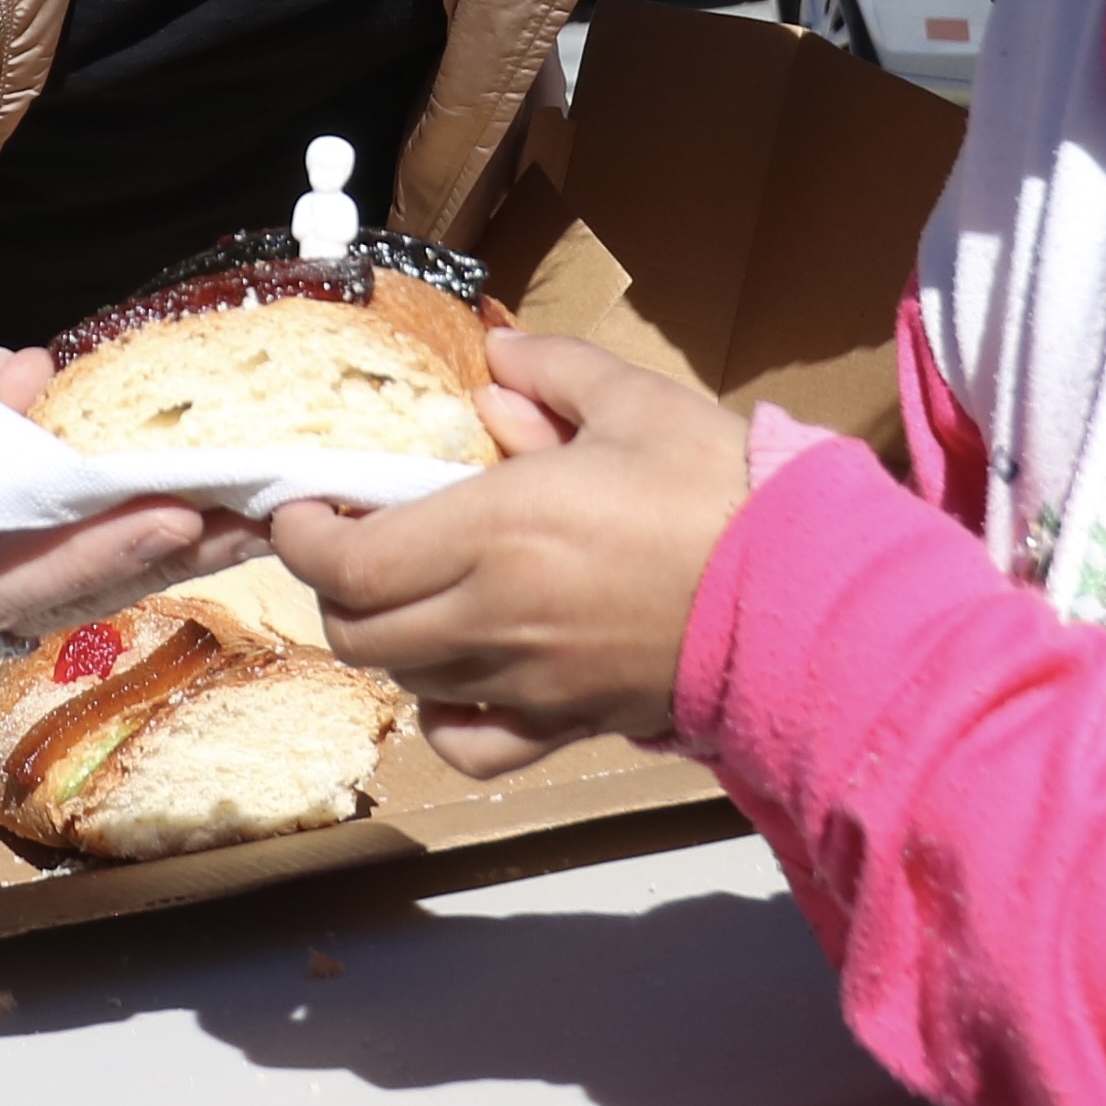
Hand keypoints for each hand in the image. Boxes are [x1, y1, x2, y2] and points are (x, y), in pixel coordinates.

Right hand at [0, 291, 261, 682]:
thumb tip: (39, 385)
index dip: (85, 552)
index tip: (176, 513)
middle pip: (39, 605)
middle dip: (153, 556)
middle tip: (258, 509)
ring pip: (62, 609)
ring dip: (162, 561)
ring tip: (261, 511)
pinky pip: (59, 595)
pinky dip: (132, 556)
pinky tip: (213, 519)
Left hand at [268, 330, 752, 777]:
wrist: (804, 595)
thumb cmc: (723, 494)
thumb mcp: (638, 402)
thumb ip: (553, 373)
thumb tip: (497, 361)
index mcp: (497, 529)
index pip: (347, 561)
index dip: (302, 537)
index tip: (303, 507)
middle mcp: (494, 616)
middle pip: (359, 630)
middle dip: (336, 587)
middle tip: (353, 543)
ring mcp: (526, 681)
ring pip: (406, 681)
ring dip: (388, 640)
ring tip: (411, 595)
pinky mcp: (565, 723)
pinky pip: (469, 744)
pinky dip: (442, 718)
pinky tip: (456, 682)